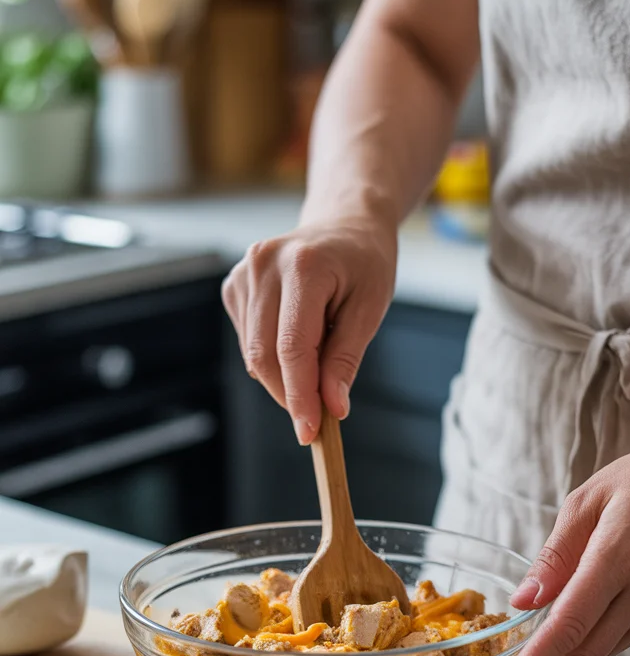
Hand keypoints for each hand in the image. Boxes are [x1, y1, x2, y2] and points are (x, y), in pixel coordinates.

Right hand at [222, 217, 396, 444]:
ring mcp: (242, 274)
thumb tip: (331, 407)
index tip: (310, 431)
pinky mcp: (233, 286)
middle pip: (264, 354)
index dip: (299, 395)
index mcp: (302, 267)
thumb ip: (346, 359)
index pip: (291, 346)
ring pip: (253, 354)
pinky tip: (299, 338)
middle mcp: (262, 265)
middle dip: (289, 394)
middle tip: (317, 417)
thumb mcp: (370, 308)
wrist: (344, 224)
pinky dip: (273, 357)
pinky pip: (248, 342)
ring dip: (283, 376)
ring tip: (319, 355)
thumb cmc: (364, 263)